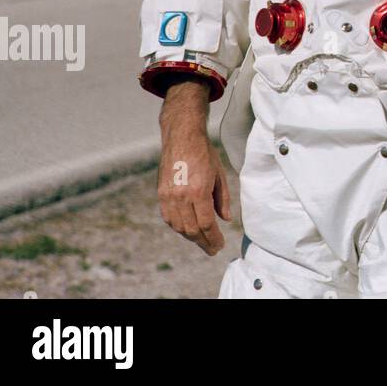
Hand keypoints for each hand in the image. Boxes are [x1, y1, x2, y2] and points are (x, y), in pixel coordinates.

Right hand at [157, 79, 229, 255]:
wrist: (182, 136)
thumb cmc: (205, 153)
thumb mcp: (220, 174)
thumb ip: (222, 199)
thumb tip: (225, 220)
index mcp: (198, 191)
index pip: (206, 224)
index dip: (213, 238)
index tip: (219, 246)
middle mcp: (180, 196)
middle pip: (191, 229)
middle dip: (203, 242)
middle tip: (212, 249)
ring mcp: (168, 196)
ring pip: (178, 226)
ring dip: (190, 237)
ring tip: (202, 241)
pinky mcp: (161, 193)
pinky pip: (169, 218)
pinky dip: (178, 227)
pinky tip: (188, 229)